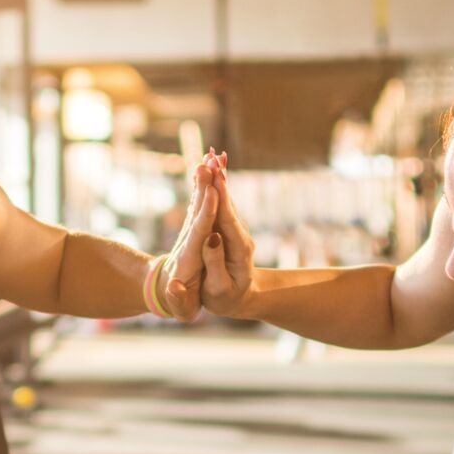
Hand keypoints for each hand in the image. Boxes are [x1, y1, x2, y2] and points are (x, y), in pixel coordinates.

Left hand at [156, 161, 219, 321]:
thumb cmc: (178, 303)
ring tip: (209, 157)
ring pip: (198, 204)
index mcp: (188, 260)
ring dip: (203, 182)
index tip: (212, 195)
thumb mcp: (180, 308)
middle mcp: (188, 242)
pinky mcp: (193, 229)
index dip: (205, 215)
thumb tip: (175, 287)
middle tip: (208, 165)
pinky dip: (205, 186)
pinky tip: (208, 167)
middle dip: (203, 189)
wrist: (162, 292)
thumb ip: (178, 299)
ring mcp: (190, 234)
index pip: (198, 234)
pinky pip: (201, 204)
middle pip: (197, 213)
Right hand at [199, 149, 255, 316]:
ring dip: (218, 178)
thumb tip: (211, 237)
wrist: (243, 299)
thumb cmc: (227, 298)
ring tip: (210, 155)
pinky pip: (220, 205)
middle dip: (219, 180)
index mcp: (238, 249)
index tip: (215, 178)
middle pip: (228, 204)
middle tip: (211, 156)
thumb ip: (215, 262)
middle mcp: (240, 235)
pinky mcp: (229, 229)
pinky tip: (211, 169)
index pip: (227, 220)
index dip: (220, 198)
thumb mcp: (219, 288)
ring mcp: (236, 231)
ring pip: (225, 201)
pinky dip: (216, 186)